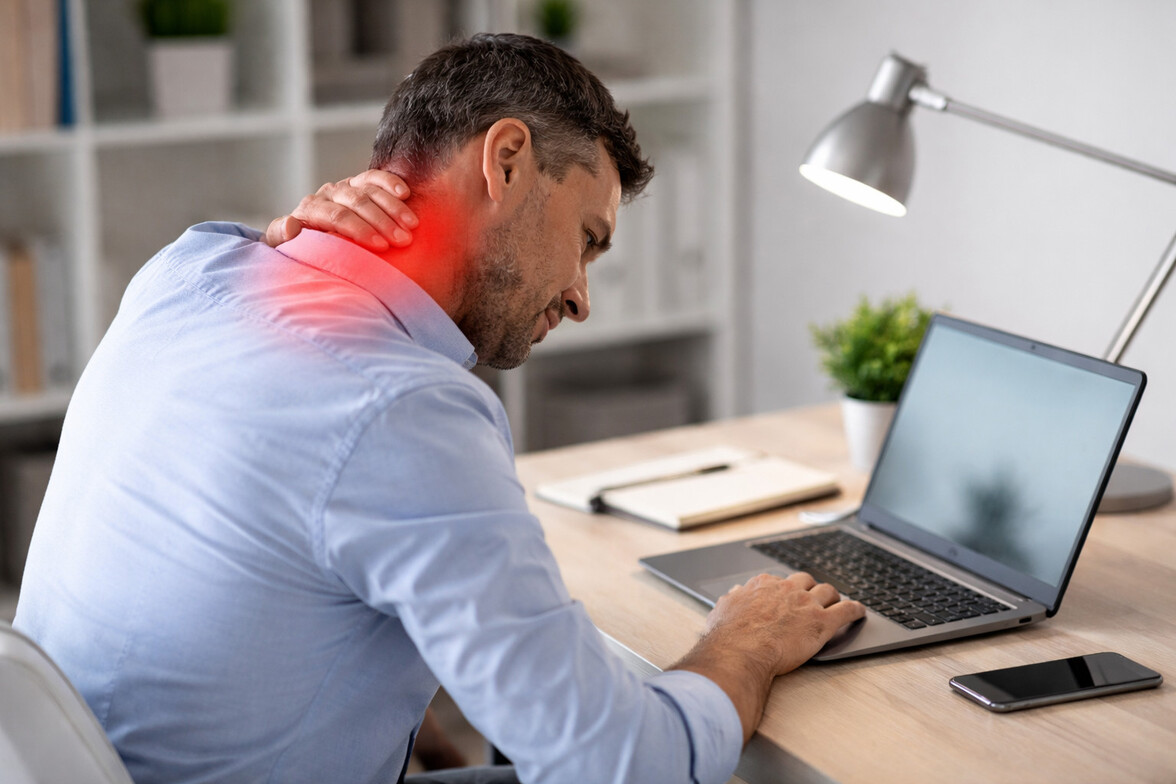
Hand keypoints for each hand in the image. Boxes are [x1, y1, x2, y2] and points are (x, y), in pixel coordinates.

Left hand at [265, 170, 418, 251]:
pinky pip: (375, 177)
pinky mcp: (359, 183)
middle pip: (357, 202)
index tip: (381, 247)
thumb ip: (281, 237)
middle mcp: (327, 194)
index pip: (337, 216)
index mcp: (309, 209)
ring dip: (393, 207)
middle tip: (403, 240)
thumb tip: (291, 225)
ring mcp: (344, 187)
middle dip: (383, 221)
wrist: (306, 241)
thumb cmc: (300, 251)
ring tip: (412, 226)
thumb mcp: (283, 248)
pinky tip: (406, 193)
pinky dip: (391, 182)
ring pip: (369, 189)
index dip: (360, 230)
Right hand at [672, 572, 863, 742]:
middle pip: (807, 581)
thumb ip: (732, 598)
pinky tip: (860, 612)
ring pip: (829, 592)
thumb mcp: (723, 608)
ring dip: (834, 597)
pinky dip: (855, 610)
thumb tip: (735, 592)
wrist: (741, 651)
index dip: (787, 590)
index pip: (781, 581)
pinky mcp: (822, 622)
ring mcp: (806, 604)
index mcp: (764, 585)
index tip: (789, 596)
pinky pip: (846, 611)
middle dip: (812, 588)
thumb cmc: (729, 635)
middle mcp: (787, 589)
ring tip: (837, 603)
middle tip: (815, 598)